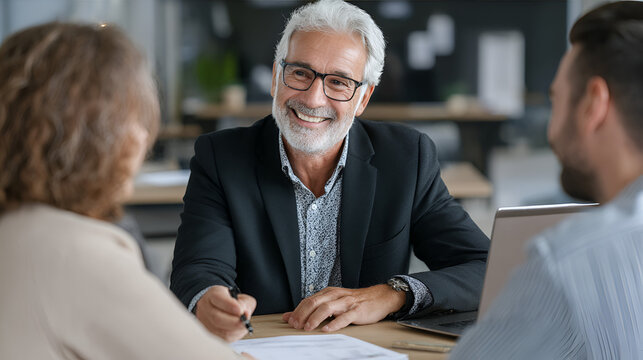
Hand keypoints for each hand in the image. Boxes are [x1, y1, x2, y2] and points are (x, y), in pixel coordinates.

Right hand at [195, 285, 256, 341]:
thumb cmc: (227, 300)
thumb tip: (246, 314)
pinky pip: (224, 338)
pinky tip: (239, 329)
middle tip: (245, 321)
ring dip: (237, 330)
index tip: (241, 310)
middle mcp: (206, 308)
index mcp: (212, 295)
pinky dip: (235, 335)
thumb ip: (245, 302)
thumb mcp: (238, 295)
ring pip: (221, 331)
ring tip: (244, 325)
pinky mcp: (210, 333)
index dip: (231, 306)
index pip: (218, 299)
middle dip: (235, 322)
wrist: (214, 305)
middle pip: (217, 318)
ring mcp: (206, 322)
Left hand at [282, 284, 404, 331]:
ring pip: (327, 308)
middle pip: (315, 302)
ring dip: (315, 318)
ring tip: (308, 327)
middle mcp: (336, 296)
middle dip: (303, 314)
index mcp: (329, 293)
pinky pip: (344, 317)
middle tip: (295, 325)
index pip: (308, 300)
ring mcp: (346, 303)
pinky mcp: (357, 311)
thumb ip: (314, 308)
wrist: (379, 297)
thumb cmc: (355, 301)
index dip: (297, 310)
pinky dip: (334, 323)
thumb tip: (291, 315)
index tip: (289, 320)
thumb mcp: (333, 301)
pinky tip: (327, 329)